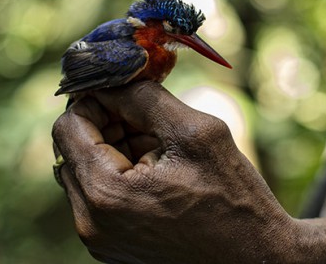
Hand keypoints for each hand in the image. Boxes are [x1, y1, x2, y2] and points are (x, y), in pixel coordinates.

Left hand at [52, 81, 304, 262]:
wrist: (257, 258)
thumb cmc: (233, 199)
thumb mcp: (195, 133)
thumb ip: (144, 98)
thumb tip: (112, 79)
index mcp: (105, 193)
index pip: (67, 127)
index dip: (95, 100)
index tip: (126, 91)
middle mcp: (91, 223)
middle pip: (73, 150)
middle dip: (107, 125)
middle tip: (150, 118)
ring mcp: (100, 240)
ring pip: (86, 172)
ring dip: (115, 150)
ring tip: (162, 149)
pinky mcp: (112, 247)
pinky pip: (100, 197)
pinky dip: (122, 175)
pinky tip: (161, 174)